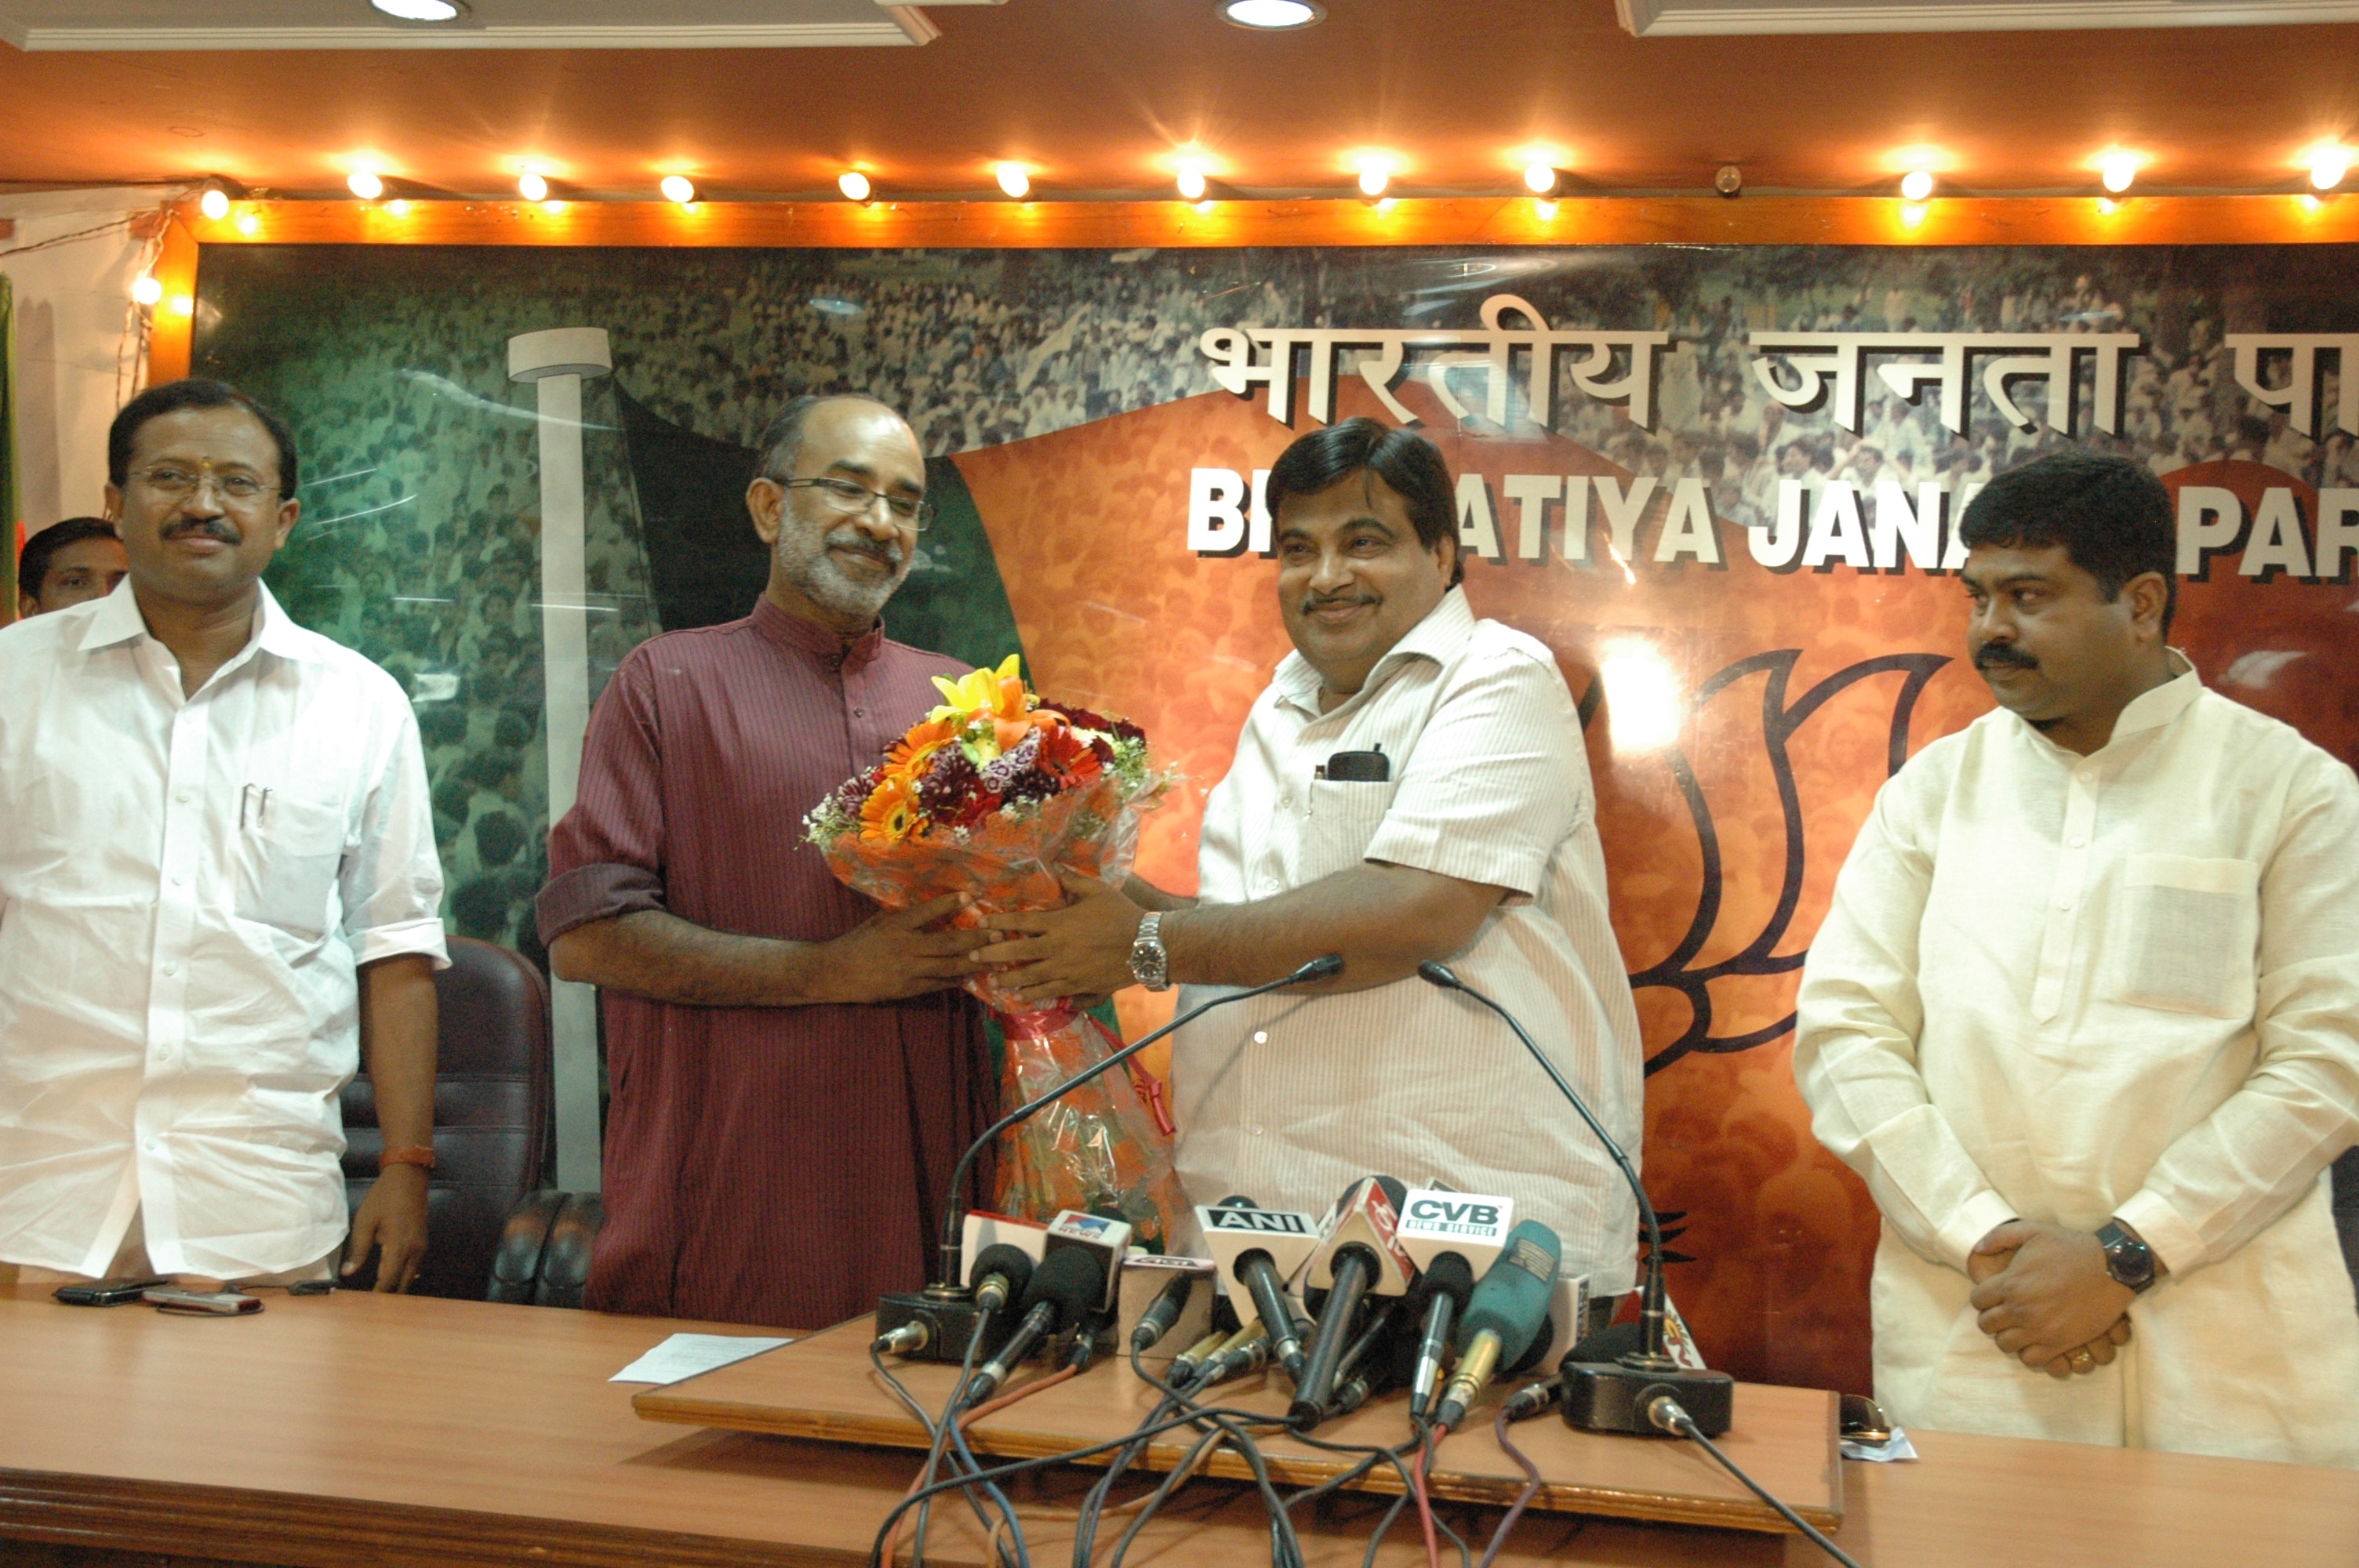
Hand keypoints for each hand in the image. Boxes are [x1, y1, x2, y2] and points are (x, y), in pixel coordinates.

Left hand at [345, 1163, 428, 1292]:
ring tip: (378, 1295)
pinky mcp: (423, 1243)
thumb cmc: (383, 1198)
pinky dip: (403, 1275)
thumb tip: (348, 1274)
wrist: (409, 1178)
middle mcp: (415, 1251)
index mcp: (399, 1246)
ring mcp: (421, 1247)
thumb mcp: (365, 1222)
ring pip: (410, 1276)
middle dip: (388, 1295)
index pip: (389, 1280)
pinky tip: (390, 1277)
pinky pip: (414, 1266)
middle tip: (371, 1304)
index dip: (377, 1294)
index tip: (364, 1305)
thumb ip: (358, 1250)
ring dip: (396, 1286)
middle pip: (403, 1283)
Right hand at [812, 894, 990, 1003]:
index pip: (926, 911)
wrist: (835, 973)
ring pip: (948, 966)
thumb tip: (932, 905)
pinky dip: (956, 979)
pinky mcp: (908, 989)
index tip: (971, 896)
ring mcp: (908, 970)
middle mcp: (905, 947)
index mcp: (896, 925)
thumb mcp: (878, 921)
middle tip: (999, 934)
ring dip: (974, 962)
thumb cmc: (858, 942)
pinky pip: (938, 984)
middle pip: (947, 943)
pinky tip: (972, 976)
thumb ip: (904, 915)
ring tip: (995, 958)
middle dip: (976, 939)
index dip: (949, 903)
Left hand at [973, 871, 1147, 1006]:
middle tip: (973, 956)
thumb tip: (1055, 867)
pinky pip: (1050, 993)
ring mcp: (1065, 970)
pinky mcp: (1077, 986)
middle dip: (991, 954)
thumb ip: (1073, 880)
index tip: (981, 923)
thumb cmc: (1122, 914)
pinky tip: (1023, 996)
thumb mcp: (1097, 890)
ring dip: (1008, 979)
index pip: (1020, 922)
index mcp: (1059, 923)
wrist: (1146, 946)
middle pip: (1016, 953)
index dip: (998, 923)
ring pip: (1029, 977)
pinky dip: (1034, 995)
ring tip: (994, 981)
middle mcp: (1056, 949)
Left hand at [1967, 1220, 2133, 1370]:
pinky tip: (2035, 1340)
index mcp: (2011, 1283)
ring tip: (2018, 1327)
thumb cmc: (2072, 1247)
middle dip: (1991, 1318)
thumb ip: (1999, 1237)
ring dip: (2008, 1336)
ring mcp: (2040, 1329)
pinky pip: (2032, 1359)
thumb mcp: (2032, 1230)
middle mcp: (2021, 1309)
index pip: (1978, 1300)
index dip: (1982, 1298)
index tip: (1993, 1296)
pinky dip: (2029, 1352)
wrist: (2111, 1267)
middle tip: (2003, 1313)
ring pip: (2006, 1344)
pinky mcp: (2061, 1343)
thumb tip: (1977, 1249)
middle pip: (1987, 1325)